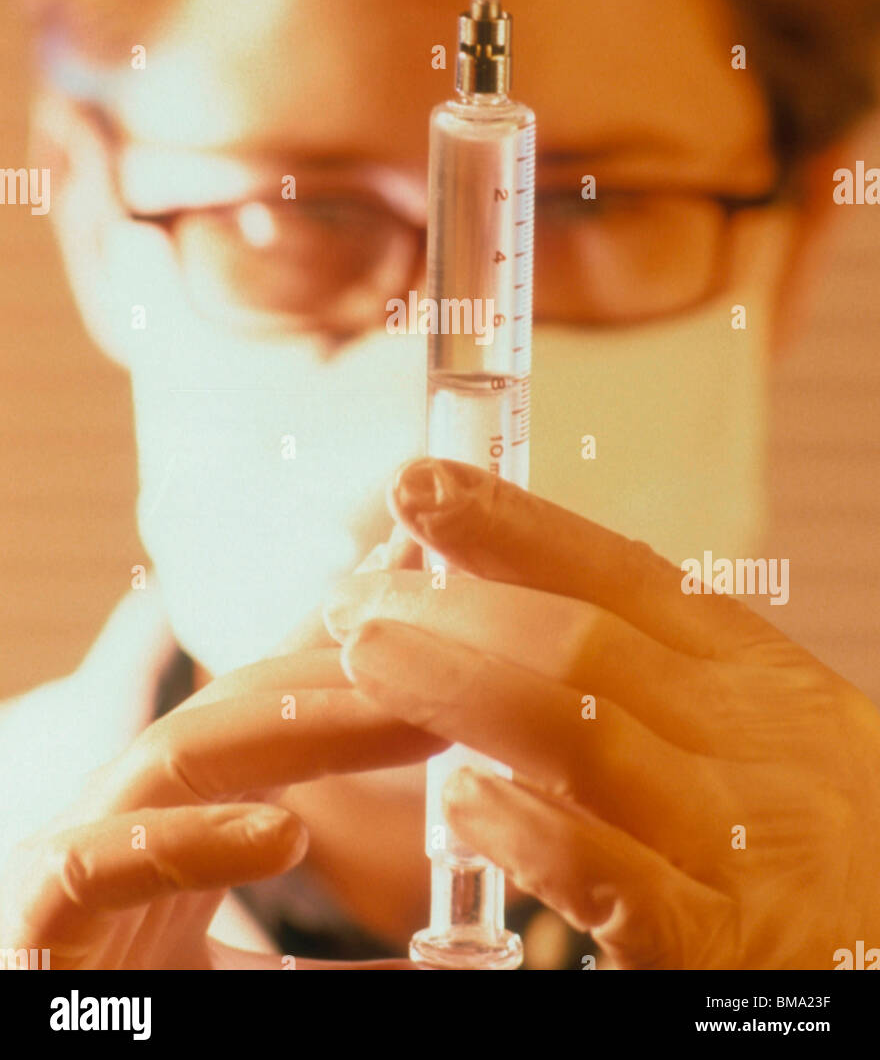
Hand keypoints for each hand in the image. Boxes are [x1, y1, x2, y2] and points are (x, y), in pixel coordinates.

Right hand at [0, 610, 436, 969]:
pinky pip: (105, 860)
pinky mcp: (39, 915)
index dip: (342, 635)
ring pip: (183, 753)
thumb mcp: (271, 991)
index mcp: (187, 813)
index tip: (425, 574)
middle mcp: (135, 809)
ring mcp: (82, 851)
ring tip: (410, 723)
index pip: (270, 700)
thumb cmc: (148, 1023)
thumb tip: (466, 962)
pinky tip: (284, 836)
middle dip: (349, 671)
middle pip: (240, 706)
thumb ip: (352, 970)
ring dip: (301, 728)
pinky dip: (195, 842)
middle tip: (459, 647)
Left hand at [324, 457, 879, 969]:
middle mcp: (749, 741)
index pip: (622, 573)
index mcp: (754, 675)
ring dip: (460, 686)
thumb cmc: (802, 831)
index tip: (420, 483)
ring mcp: (734, 842)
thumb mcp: (756, 725)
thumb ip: (652, 669)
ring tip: (368, 657)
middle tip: (356, 597)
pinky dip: (528, 830)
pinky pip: (609, 876)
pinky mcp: (713, 947)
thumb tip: (501, 594)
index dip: (513, 522)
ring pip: (584, 737)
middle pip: (585, 643)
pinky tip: (460, 801)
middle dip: (456, 608)